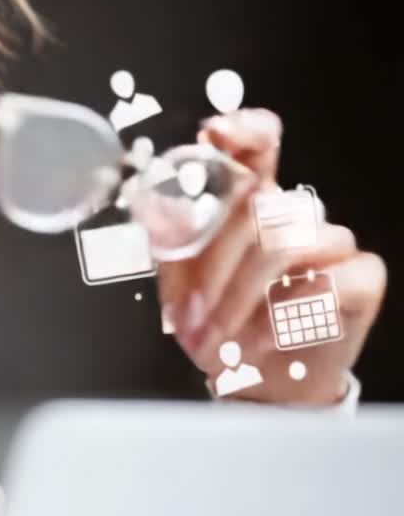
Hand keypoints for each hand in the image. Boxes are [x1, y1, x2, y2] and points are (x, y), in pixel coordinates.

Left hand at [157, 108, 385, 404]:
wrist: (252, 384)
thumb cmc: (216, 325)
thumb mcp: (177, 283)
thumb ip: (170, 237)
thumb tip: (154, 198)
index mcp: (246, 204)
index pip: (258, 147)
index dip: (244, 131)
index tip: (217, 133)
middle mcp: (292, 215)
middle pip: (260, 207)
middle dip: (215, 268)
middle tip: (189, 318)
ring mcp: (331, 244)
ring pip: (290, 242)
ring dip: (242, 296)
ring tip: (218, 337)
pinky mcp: (361, 278)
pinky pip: (330, 280)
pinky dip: (286, 316)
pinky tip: (263, 339)